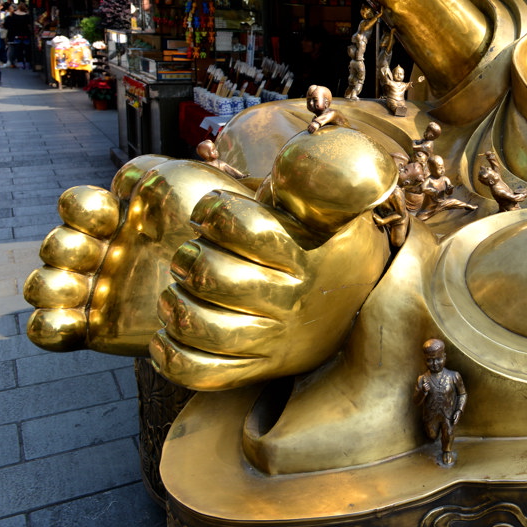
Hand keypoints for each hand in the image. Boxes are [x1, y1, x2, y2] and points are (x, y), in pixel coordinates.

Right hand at [24, 157, 248, 354]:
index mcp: (121, 219)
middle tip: (97, 250)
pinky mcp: (100, 328)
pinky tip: (76, 318)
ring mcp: (99, 290)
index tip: (110, 212)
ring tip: (81, 285)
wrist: (250, 282)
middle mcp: (104, 252)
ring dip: (49, 283)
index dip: (81, 206)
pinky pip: (50, 330)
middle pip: (54, 245)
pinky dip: (48, 325)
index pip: (75, 205)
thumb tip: (122, 182)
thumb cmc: (225, 229)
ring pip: (43, 286)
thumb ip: (157, 173)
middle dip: (64, 245)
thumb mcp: (197, 191)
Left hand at [150, 127, 399, 389]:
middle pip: (215, 278)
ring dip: (176, 305)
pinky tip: (167, 335)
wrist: (359, 310)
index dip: (216, 213)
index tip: (210, 210)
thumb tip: (301, 153)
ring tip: (176, 290)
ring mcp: (274, 339)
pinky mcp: (258, 369)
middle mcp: (291, 298)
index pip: (247, 228)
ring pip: (204, 327)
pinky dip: (173, 357)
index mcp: (307, 252)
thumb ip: (316, 179)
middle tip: (188, 252)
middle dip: (189, 258)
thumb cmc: (327, 247)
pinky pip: (203, 373)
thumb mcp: (332, 210)